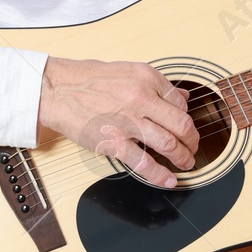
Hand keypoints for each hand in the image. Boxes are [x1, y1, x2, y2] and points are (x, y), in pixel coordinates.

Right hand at [37, 57, 197, 187]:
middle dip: (192, 141)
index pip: (179, 102)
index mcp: (147, 78)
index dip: (186, 118)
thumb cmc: (87, 80)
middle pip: (181, 124)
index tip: (186, 128)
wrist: (57, 90)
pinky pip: (143, 162)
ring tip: (186, 163)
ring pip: (169, 144)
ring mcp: (128, 122)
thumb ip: (156, 84)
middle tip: (193, 148)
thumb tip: (182, 97)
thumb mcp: (128, 70)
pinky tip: (169, 180)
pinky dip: (159, 175)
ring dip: (182, 157)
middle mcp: (141, 98)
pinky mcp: (113, 142)